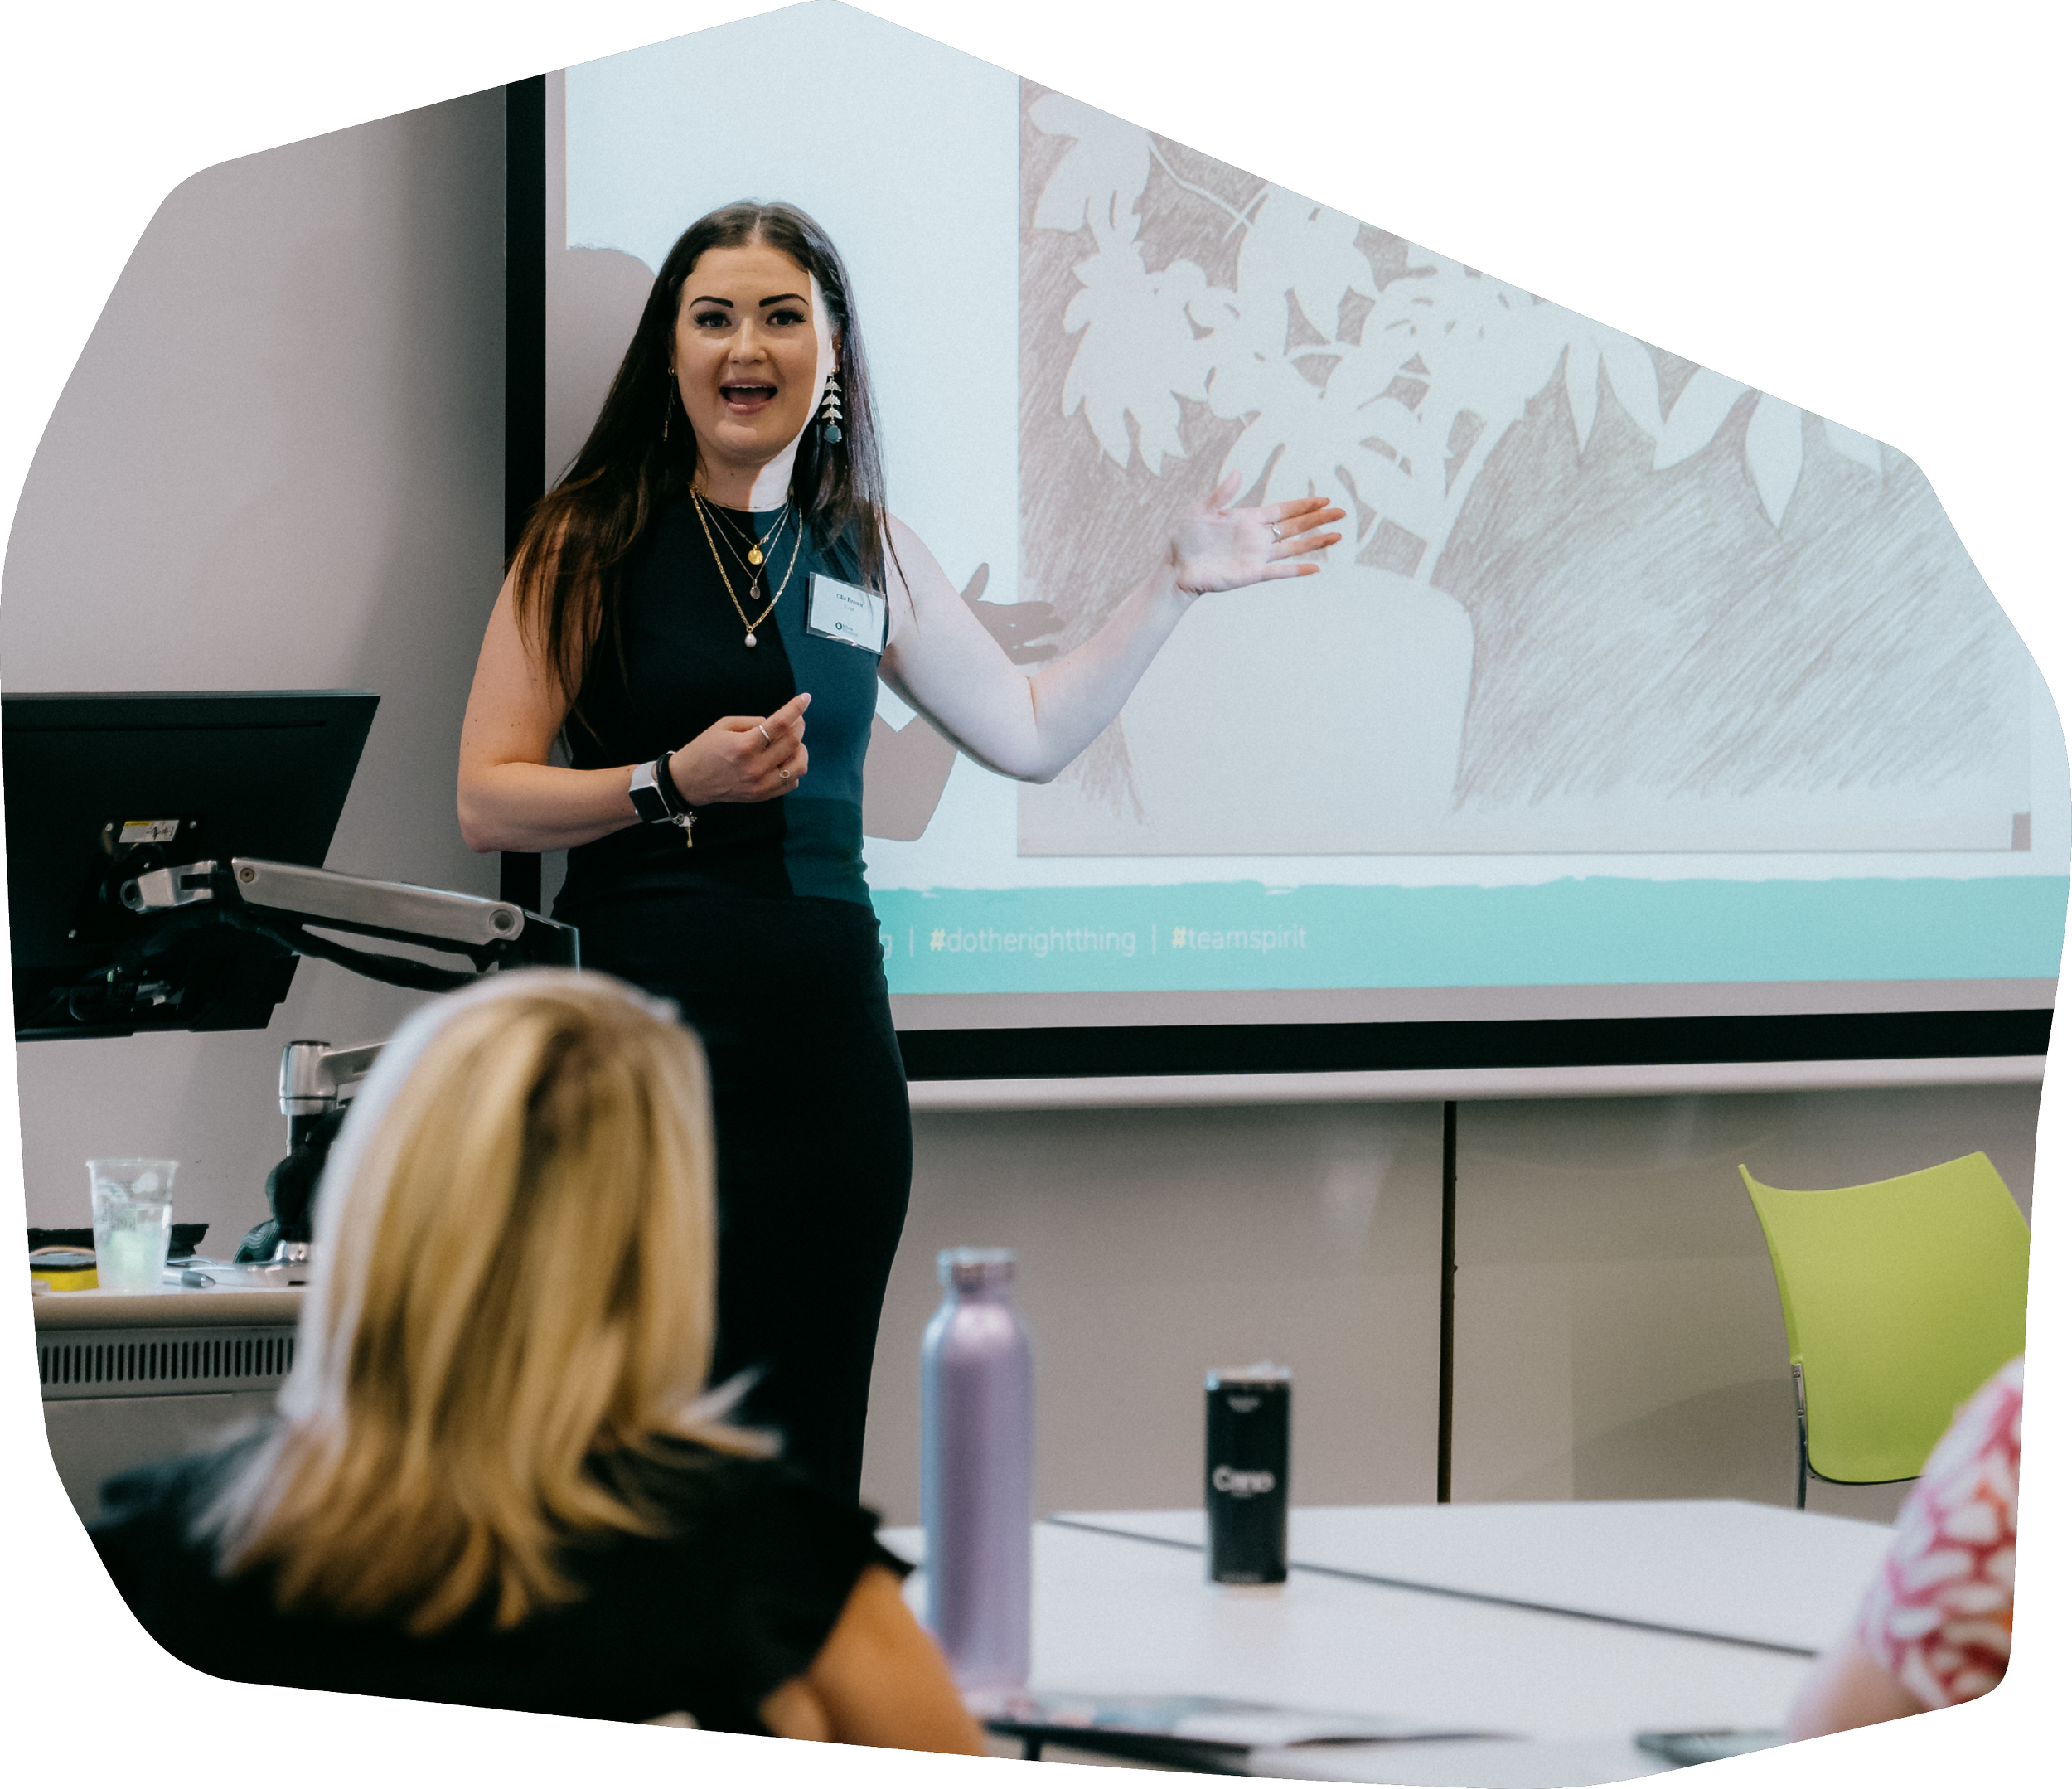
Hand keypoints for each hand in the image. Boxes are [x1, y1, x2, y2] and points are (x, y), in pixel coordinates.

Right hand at [664, 692, 809, 804]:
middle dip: (799, 726)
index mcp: (744, 746)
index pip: (780, 724)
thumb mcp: (725, 725)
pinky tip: (783, 760)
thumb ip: (755, 722)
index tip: (805, 698)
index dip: (796, 708)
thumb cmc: (705, 748)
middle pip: (793, 742)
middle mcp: (755, 767)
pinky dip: (792, 768)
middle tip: (796, 720)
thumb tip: (780, 724)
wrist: (689, 781)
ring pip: (799, 766)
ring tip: (790, 743)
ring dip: (800, 750)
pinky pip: (791, 782)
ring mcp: (761, 785)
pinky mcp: (762, 796)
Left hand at [1168, 470, 1345, 597]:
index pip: (1283, 510)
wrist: (1176, 566)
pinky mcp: (1251, 574)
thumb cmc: (1186, 537)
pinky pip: (1279, 572)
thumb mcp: (1202, 510)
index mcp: (1248, 519)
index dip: (1304, 504)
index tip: (1324, 499)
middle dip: (1318, 519)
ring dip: (1316, 542)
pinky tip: (1316, 567)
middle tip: (1341, 513)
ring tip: (1338, 536)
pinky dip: (1297, 570)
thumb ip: (1222, 495)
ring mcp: (1257, 556)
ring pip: (1293, 547)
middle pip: (1295, 527)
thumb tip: (1238, 473)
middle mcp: (1258, 537)